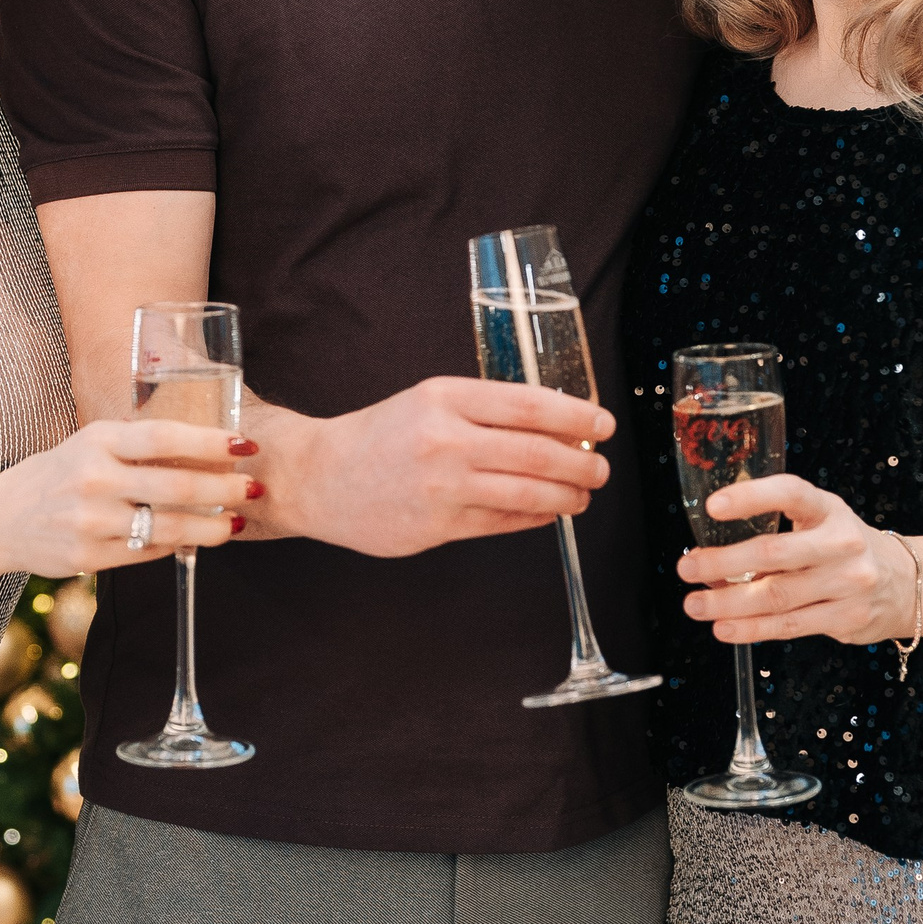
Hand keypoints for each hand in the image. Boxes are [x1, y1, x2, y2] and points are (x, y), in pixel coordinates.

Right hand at [0, 420, 252, 573]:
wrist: (0, 519)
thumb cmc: (56, 475)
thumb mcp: (88, 444)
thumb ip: (135, 444)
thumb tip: (201, 443)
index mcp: (97, 441)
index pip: (164, 436)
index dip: (210, 441)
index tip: (244, 445)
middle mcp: (94, 479)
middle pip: (177, 486)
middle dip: (225, 488)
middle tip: (254, 488)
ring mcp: (91, 521)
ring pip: (169, 527)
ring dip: (211, 526)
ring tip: (234, 522)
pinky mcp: (88, 557)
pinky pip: (148, 553)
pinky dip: (176, 545)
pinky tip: (193, 539)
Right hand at [264, 376, 612, 557]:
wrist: (319, 476)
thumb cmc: (379, 436)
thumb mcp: (429, 402)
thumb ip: (484, 411)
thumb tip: (556, 427)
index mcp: (446, 398)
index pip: (530, 405)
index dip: (577, 417)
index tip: (603, 425)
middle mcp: (446, 440)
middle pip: (537, 452)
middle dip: (581, 463)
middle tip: (601, 469)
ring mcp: (442, 486)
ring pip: (527, 492)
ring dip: (567, 495)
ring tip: (582, 496)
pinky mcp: (437, 526)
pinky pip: (503, 522)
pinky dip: (534, 517)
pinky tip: (547, 511)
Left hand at [679, 472, 916, 645]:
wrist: (908, 583)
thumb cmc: (846, 548)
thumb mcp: (820, 523)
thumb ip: (776, 531)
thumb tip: (712, 558)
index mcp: (829, 509)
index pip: (790, 493)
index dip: (751, 497)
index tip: (713, 505)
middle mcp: (841, 543)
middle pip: (773, 553)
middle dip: (722, 563)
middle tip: (688, 568)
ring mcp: (848, 583)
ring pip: (776, 596)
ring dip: (728, 604)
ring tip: (696, 605)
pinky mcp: (846, 618)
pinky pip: (788, 626)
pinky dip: (751, 629)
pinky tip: (725, 628)